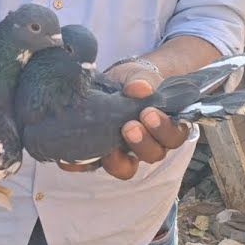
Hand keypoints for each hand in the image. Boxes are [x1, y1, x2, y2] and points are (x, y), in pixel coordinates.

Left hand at [60, 65, 189, 179]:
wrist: (115, 83)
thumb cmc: (135, 81)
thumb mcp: (140, 76)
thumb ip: (141, 82)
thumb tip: (140, 89)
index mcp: (165, 128)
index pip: (174, 138)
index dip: (164, 130)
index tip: (148, 112)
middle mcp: (148, 146)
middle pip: (153, 155)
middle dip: (142, 143)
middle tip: (129, 126)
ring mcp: (124, 154)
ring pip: (127, 169)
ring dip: (117, 159)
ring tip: (105, 142)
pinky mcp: (100, 156)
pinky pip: (92, 167)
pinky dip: (81, 164)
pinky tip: (71, 155)